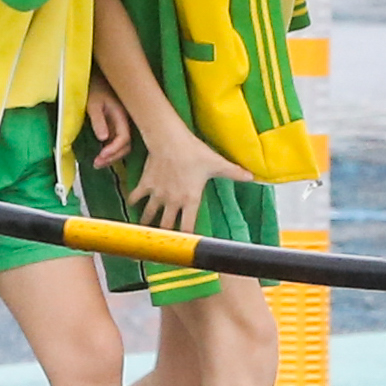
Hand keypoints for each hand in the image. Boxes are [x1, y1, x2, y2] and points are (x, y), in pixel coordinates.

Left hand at [81, 85, 135, 167]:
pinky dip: (109, 150)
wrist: (97, 78)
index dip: (114, 149)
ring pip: (121, 145)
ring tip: (97, 163)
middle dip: (112, 157)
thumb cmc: (94, 88)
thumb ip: (98, 120)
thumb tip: (103, 138)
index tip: (101, 155)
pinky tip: (100, 155)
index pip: (124, 138)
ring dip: (111, 156)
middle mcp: (125, 122)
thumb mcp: (93, 104)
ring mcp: (121, 124)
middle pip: (125, 146)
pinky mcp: (116, 126)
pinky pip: (116, 141)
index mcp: (122, 116)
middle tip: (97, 163)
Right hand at [134, 126, 254, 233]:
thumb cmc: (194, 152)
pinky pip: (136, 198)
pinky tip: (133, 206)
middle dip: (165, 236)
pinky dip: (134, 203)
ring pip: (149, 216)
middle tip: (164, 242)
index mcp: (190, 200)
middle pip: (166, 226)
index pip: (187, 228)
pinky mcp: (145, 184)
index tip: (186, 246)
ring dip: (147, 224)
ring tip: (145, 230)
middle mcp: (172, 201)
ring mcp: (157, 194)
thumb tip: (253, 177)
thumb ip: (235, 173)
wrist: (170, 140)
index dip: (187, 240)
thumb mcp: (217, 163)